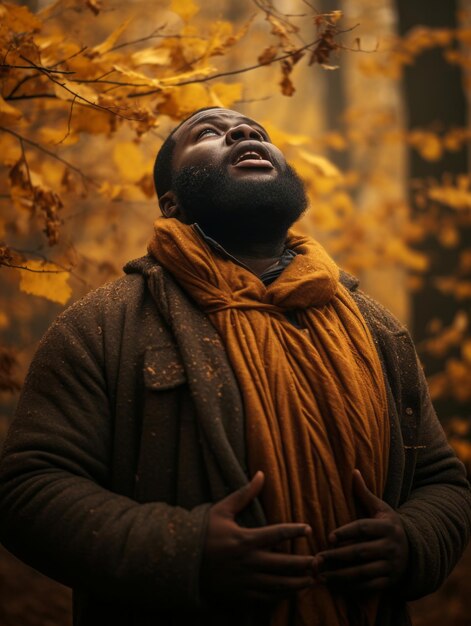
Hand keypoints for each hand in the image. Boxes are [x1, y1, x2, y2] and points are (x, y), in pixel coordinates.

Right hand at [201, 471, 314, 605]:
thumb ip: (245, 494)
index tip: (309, 529)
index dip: (296, 531)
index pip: (279, 533)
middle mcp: (248, 562)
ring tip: (312, 580)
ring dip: (298, 583)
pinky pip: (266, 599)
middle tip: (319, 561)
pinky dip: (282, 596)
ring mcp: (245, 582)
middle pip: (286, 564)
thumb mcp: (222, 510)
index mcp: (246, 539)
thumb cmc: (202, 533)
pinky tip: (291, 592)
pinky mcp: (240, 597)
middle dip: (305, 564)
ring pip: (279, 585)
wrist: (180, 563)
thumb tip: (261, 474)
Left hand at [313, 469, 408, 591]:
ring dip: (340, 575)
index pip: (363, 528)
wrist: (414, 549)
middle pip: (360, 552)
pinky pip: (368, 586)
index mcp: (387, 527)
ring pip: (363, 572)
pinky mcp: (389, 581)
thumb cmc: (388, 525)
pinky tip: (334, 585)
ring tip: (321, 575)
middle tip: (317, 558)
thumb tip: (353, 471)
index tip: (329, 537)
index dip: (346, 532)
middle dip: (337, 557)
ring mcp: (391, 565)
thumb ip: (364, 493)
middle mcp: (390, 546)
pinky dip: (351, 587)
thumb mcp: (380, 508)